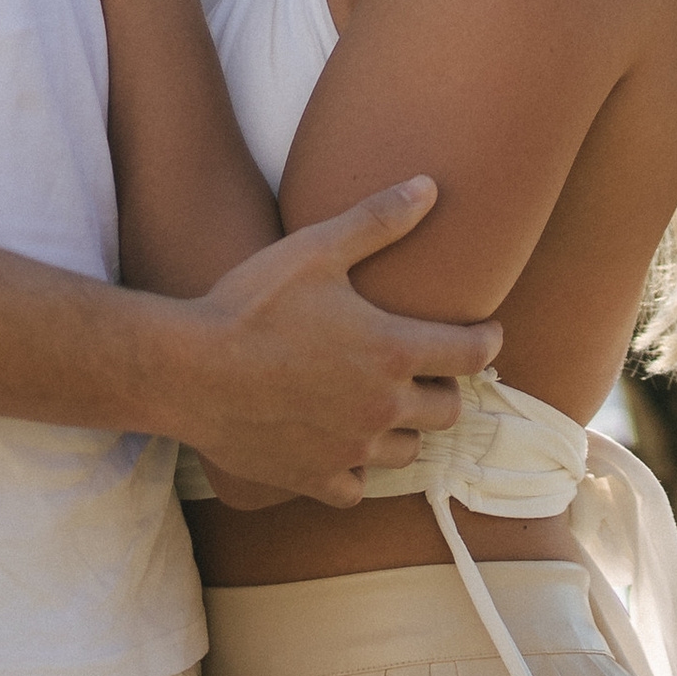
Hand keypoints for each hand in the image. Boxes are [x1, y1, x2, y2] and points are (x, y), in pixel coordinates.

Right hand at [175, 179, 502, 504]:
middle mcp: (381, 408)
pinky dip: (356, 471)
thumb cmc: (252, 305)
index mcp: (392, 352)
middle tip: (427, 370)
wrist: (188, 370)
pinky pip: (356, 489)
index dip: (487, 340)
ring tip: (386, 406)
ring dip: (405, 429)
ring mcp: (348, 450)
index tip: (486, 333)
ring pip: (407, 452)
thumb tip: (429, 186)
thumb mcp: (316, 249)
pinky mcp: (312, 479)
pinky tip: (342, 449)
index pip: (471, 354)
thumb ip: (377, 220)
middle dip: (445, 387)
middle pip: (447, 411)